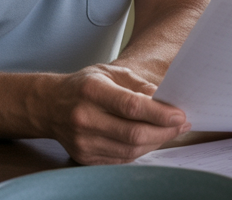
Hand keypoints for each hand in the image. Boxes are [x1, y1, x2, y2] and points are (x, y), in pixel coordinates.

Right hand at [45, 64, 190, 163]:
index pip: (131, 106)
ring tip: (170, 131)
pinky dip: (140, 150)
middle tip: (181, 124)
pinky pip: (121, 159)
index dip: (159, 113)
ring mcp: (83, 142)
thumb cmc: (84, 86)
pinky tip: (150, 139)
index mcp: (91, 91)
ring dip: (156, 142)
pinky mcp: (84, 157)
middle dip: (164, 131)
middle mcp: (84, 118)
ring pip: (130, 150)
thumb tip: (165, 99)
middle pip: (133, 134)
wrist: (50, 106)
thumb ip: (138, 85)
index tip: (180, 114)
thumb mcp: (110, 73)